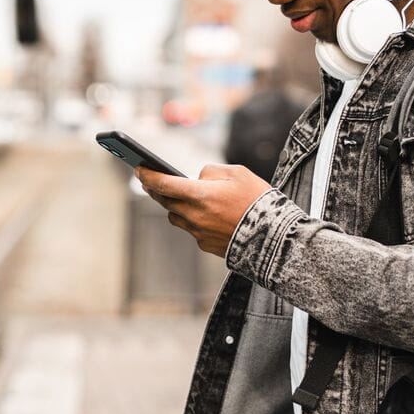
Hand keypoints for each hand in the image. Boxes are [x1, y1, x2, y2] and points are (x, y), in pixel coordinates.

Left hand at [135, 163, 271, 255]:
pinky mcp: (205, 245)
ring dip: (175, 205)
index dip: (148, 175)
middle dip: (156, 189)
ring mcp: (199, 233)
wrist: (275, 238)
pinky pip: (192, 229)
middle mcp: (194, 216)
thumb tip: (196, 178)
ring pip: (176, 216)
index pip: (163, 184)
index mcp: (200, 195)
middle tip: (149, 179)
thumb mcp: (238, 173)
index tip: (138, 168)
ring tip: (178, 194)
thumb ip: (211, 172)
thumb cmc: (259, 201)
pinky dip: (194, 219)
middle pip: (165, 201)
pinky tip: (204, 213)